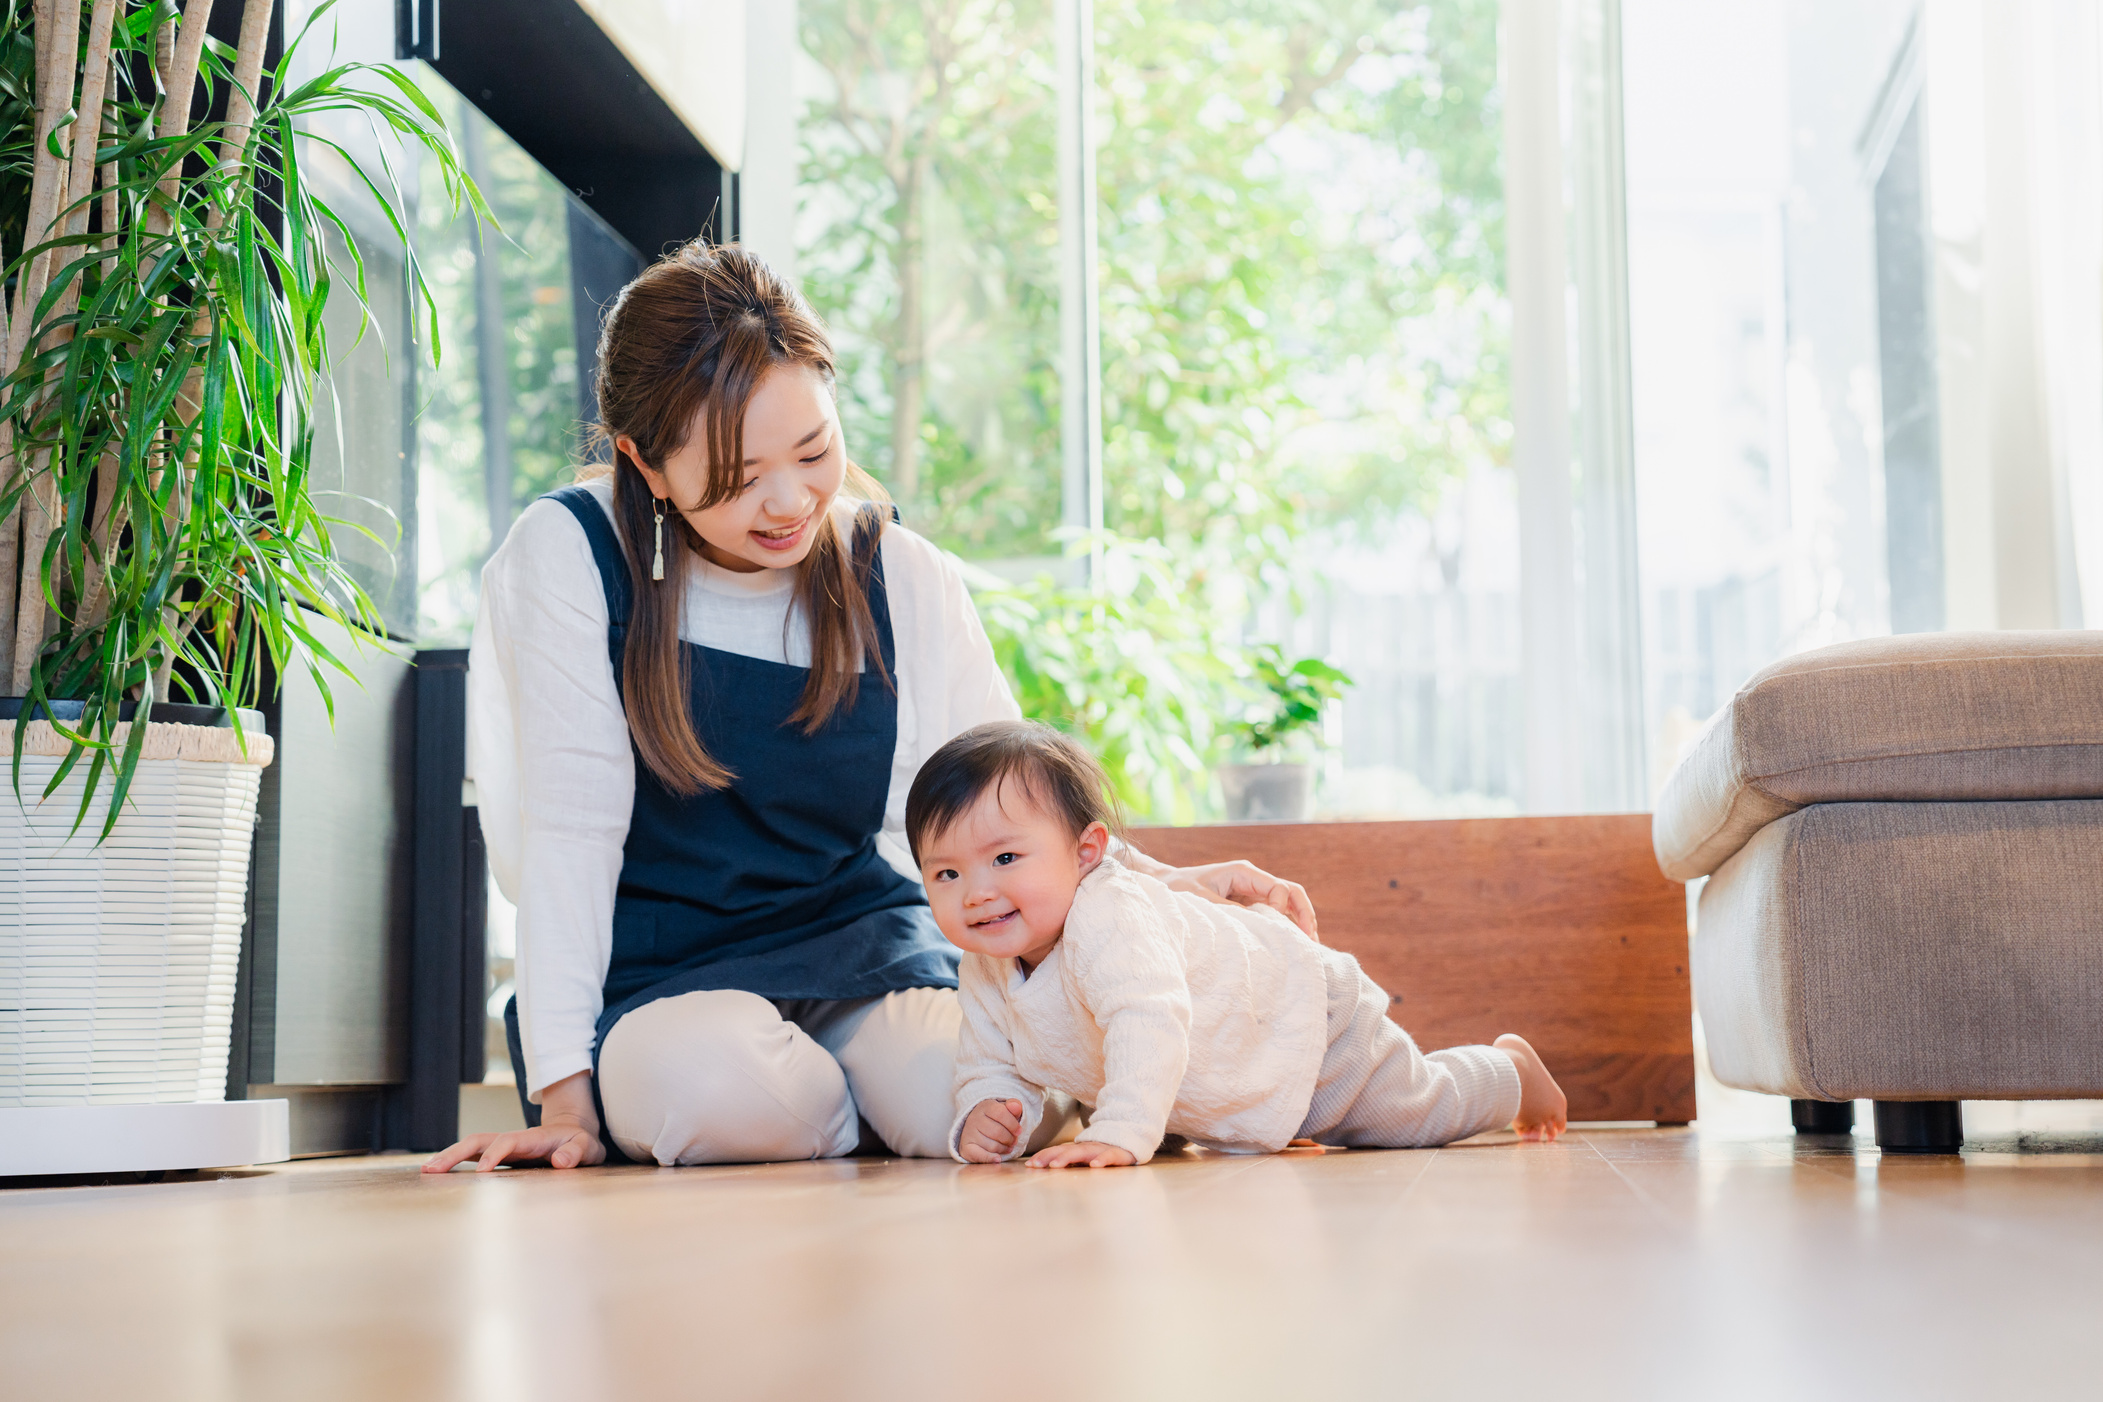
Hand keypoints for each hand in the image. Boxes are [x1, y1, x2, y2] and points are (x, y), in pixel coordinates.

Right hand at [423, 1070, 605, 1172]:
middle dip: (456, 1153)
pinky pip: (474, 1155)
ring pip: (472, 1146)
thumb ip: (577, 1152)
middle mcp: (514, 1140)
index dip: (495, 1154)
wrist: (576, 1131)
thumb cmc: (581, 1142)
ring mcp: (505, 1147)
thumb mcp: (588, 1147)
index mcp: (534, 1138)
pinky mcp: (501, 1155)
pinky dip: (456, 1162)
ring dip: (449, 1156)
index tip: (482, 1172)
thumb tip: (561, 1161)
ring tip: (426, 1171)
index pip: (509, 1141)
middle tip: (431, 1169)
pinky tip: (439, 1173)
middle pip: (479, 1140)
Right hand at [958, 1097, 1024, 1162]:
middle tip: (1014, 1141)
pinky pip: (978, 1155)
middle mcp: (974, 1119)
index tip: (1019, 1131)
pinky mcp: (966, 1147)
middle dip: (1010, 1139)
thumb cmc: (995, 1119)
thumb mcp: (1005, 1109)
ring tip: (1008, 1147)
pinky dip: (990, 1158)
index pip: (1001, 1113)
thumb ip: (1014, 1106)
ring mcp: (969, 1133)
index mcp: (985, 1106)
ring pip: (991, 1145)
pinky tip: (998, 1158)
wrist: (976, 1127)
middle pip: (997, 1132)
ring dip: (1003, 1149)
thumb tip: (1017, 1106)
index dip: (1013, 1124)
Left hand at [1029, 1139, 1137, 1169]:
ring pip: (1083, 1152)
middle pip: (1066, 1151)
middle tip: (1036, 1165)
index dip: (1044, 1156)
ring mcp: (1101, 1149)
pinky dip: (1102, 1160)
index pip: (1058, 1151)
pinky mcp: (1117, 1153)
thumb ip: (1068, 1161)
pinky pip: (1109, 1156)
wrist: (1130, 1140)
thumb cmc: (1103, 1153)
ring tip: (1056, 1165)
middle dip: (1050, 1157)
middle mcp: (1087, 1147)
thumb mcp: (1084, 1157)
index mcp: (1078, 1149)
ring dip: (1068, 1158)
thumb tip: (1046, 1168)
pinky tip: (1095, 1165)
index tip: (1029, 1164)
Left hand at [1165, 860, 1317, 939]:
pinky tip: (1291, 944)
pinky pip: (1272, 914)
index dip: (1284, 908)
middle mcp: (1252, 880)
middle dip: (1304, 915)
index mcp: (1243, 872)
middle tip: (1312, 941)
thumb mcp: (1200, 899)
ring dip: (1298, 923)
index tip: (1277, 928)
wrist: (1162, 885)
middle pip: (1290, 894)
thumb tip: (1257, 924)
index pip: (1280, 888)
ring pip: (1285, 905)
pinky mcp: (1247, 905)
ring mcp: (1252, 893)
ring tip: (1309, 947)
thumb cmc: (1177, 888)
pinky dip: (1284, 927)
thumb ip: (1229, 909)